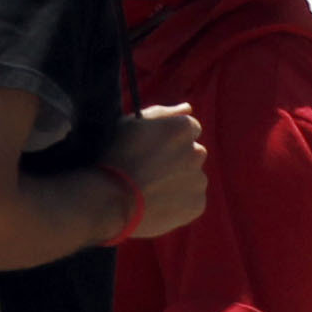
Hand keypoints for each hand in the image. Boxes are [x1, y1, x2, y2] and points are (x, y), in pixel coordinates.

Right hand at [111, 104, 206, 236]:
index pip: (189, 128)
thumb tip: (188, 108)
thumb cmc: (116, 154)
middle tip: (150, 167)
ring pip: (192, 176)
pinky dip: (178, 200)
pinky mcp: (198, 204)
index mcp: (183, 128)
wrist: (111, 198)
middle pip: (193, 152)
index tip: (152, 147)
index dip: (169, 137)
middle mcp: (198, 152)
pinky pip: (191, 199)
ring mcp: (199, 180)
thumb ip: (163, 113)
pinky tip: (156, 200)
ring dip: (178, 179)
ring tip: (150, 186)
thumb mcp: (132, 124)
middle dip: (178, 157)